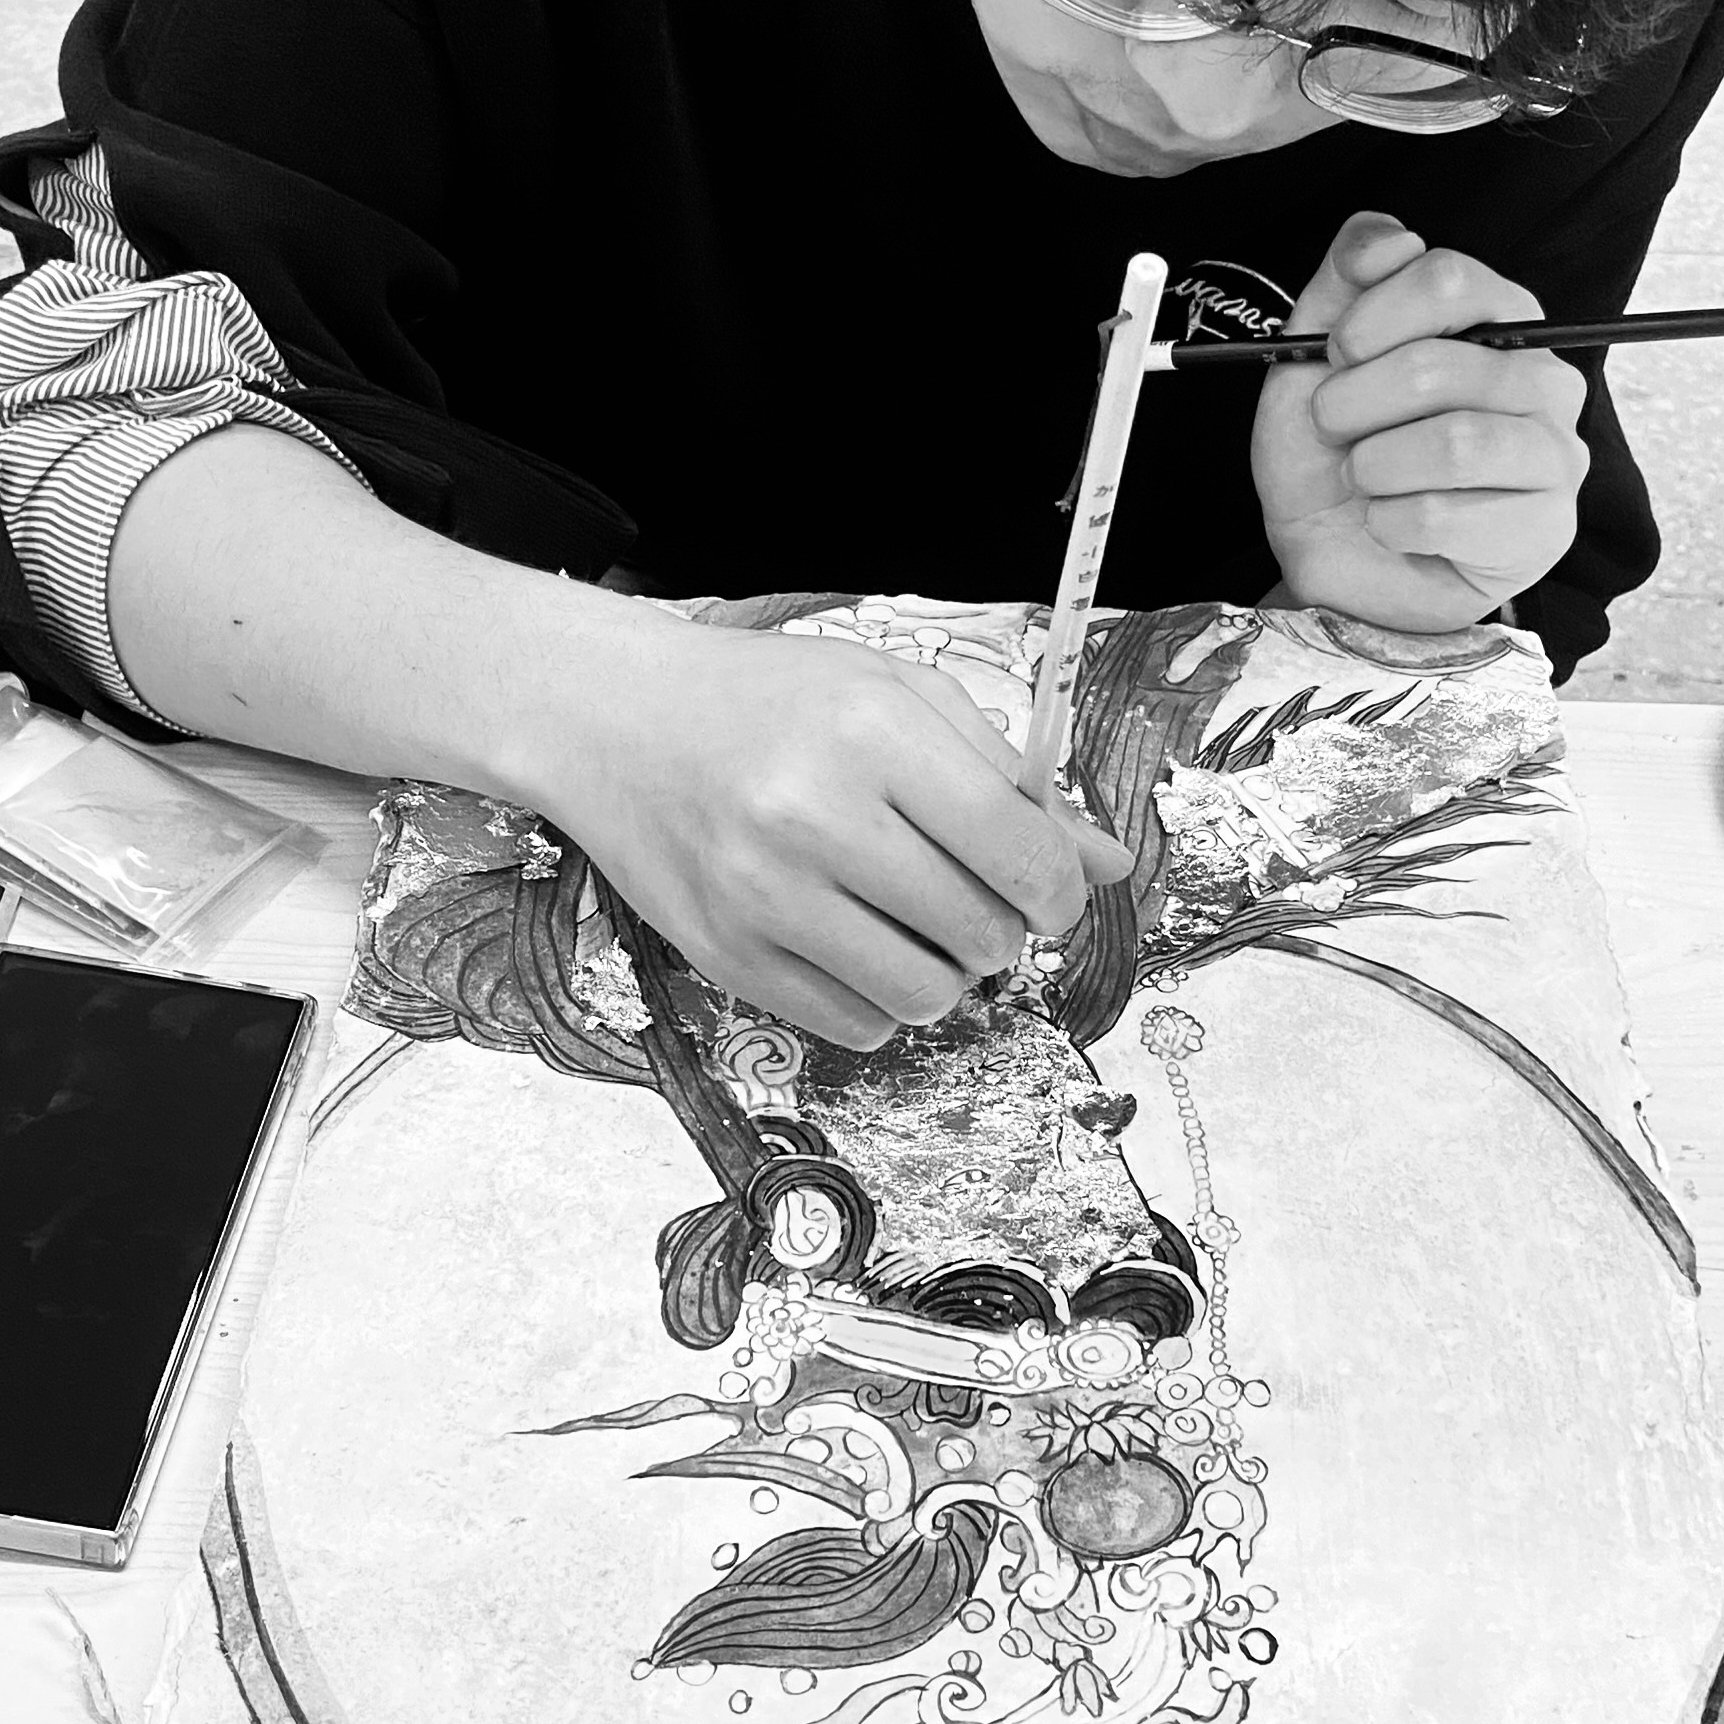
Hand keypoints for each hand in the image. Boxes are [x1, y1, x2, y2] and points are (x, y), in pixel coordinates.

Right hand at [540, 620, 1130, 1051]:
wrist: (614, 720)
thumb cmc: (768, 700)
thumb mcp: (896, 697)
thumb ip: (1007, 778)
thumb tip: (1109, 868)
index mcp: (870, 734)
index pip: (1019, 854)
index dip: (1061, 892)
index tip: (1052, 894)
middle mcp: (813, 818)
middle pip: (980, 933)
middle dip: (1002, 930)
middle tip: (971, 897)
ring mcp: (762, 896)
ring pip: (925, 995)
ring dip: (947, 975)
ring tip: (917, 925)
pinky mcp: (726, 955)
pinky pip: (857, 1026)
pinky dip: (882, 1002)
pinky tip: (859, 946)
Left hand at [1251, 213, 1587, 630]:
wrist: (1332, 557)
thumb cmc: (1333, 454)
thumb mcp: (1310, 357)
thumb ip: (1343, 279)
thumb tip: (1392, 237)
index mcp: (1498, 321)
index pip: (1451, 279)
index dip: (1371, 317)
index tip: (1335, 352)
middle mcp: (1544, 379)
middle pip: (1444, 363)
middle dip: (1354, 402)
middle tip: (1334, 427)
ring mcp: (1555, 456)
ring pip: (1454, 442)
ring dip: (1375, 466)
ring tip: (1364, 478)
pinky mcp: (1546, 530)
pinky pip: (1447, 515)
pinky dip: (1390, 522)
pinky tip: (1392, 525)